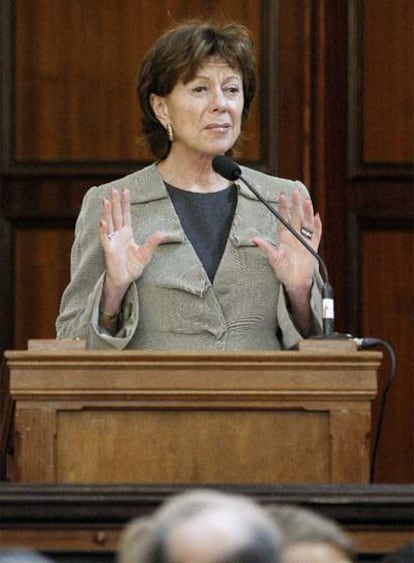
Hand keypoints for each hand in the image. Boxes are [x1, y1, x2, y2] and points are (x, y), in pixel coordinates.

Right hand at [99, 187, 165, 311]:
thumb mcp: (145, 254)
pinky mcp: (108, 250)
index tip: (125, 190)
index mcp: (127, 234)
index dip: (125, 203)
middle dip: (115, 202)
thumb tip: (162, 233)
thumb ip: (152, 243)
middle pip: (116, 215)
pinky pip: (105, 238)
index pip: (126, 215)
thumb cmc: (132, 267)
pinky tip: (102, 222)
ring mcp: (112, 241)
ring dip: (107, 213)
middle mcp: (118, 235)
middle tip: (114, 189)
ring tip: (106, 201)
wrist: (124, 280)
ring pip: (109, 224)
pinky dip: (103, 230)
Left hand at [252, 186, 321, 290]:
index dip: (283, 207)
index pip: (284, 219)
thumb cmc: (283, 271)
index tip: (282, 196)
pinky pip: (316, 234)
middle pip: (296, 217)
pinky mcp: (313, 246)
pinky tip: (317, 217)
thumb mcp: (273, 259)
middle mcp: (295, 236)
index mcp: (284, 237)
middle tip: (295, 192)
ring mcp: (304, 240)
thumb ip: (266, 248)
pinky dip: (317, 226)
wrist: (295, 281)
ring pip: (307, 223)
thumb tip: (254, 239)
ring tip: (306, 201)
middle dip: (295, 204)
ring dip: (307, 212)